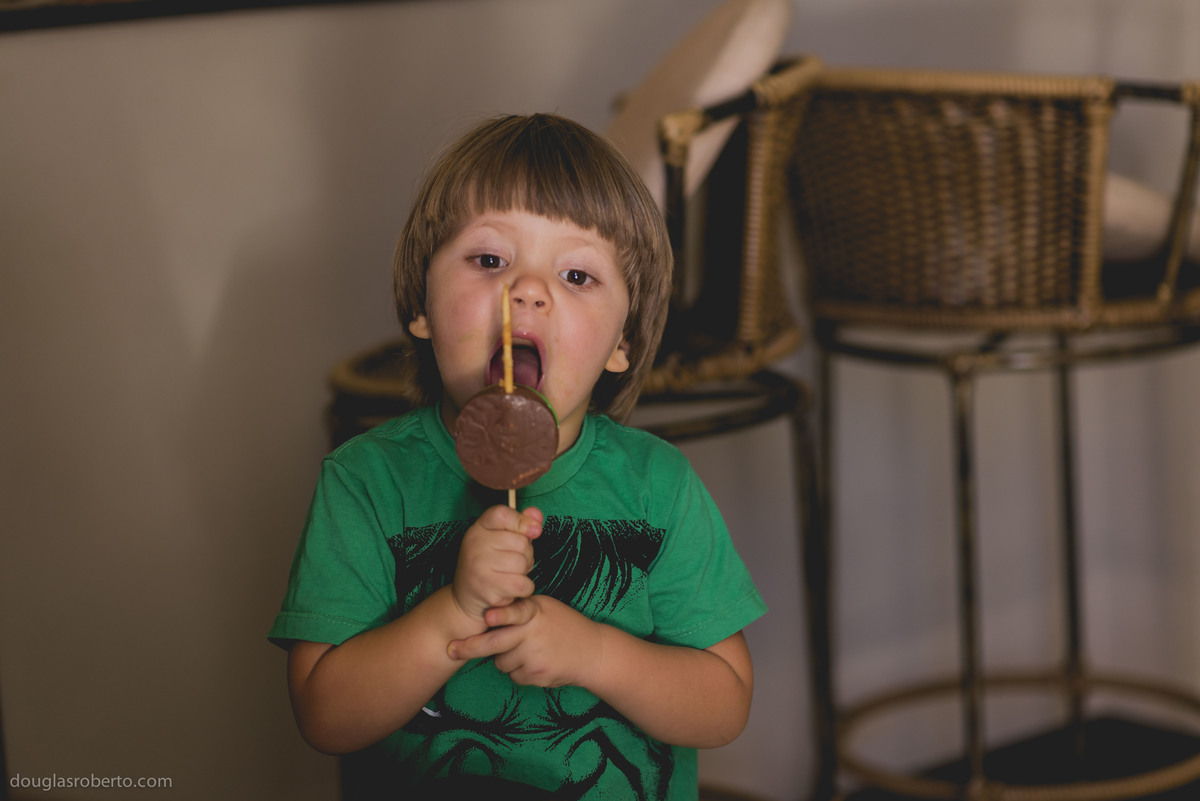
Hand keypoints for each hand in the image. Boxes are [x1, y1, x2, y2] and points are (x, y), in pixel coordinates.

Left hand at [447, 595, 603, 688]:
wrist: (592, 652)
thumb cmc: (564, 625)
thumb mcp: (546, 608)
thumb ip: (521, 610)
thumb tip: (489, 616)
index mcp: (534, 613)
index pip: (516, 612)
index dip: (501, 615)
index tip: (488, 617)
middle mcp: (533, 635)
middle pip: (495, 644)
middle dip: (469, 648)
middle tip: (451, 650)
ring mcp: (535, 658)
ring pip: (501, 662)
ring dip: (506, 659)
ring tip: (528, 651)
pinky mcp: (537, 676)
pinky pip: (514, 676)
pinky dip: (519, 671)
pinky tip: (536, 662)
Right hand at [451, 505, 541, 620]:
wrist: (466, 596)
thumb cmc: (490, 563)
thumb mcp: (501, 538)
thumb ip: (521, 523)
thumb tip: (537, 515)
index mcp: (479, 527)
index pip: (503, 513)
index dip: (521, 521)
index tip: (531, 531)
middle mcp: (475, 543)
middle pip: (522, 542)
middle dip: (526, 554)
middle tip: (513, 562)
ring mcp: (479, 566)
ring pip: (523, 564)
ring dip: (524, 573)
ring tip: (510, 575)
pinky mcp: (487, 588)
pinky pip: (523, 585)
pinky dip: (524, 589)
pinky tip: (510, 588)